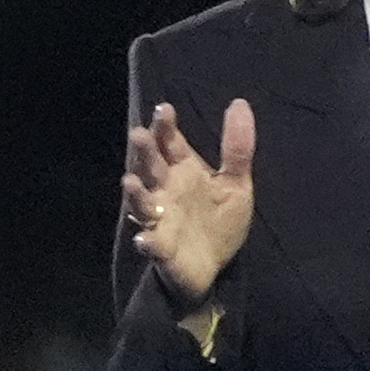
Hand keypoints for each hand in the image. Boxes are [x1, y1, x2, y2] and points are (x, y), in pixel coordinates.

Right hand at [123, 99, 258, 304]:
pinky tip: (146, 239)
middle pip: (150, 166)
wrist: (216, 268)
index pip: (170, 142)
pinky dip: (147, 242)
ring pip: (142, 203)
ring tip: (130, 181)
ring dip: (136, 194)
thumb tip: (239, 103)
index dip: (164, 126)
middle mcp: (166, 190)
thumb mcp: (236, 184)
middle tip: (139, 134)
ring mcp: (161, 219)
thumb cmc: (220, 222)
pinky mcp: (162, 248)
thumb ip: (237, 148)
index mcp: (183, 170)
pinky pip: (152, 244)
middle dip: (144, 152)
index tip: (164, 109)